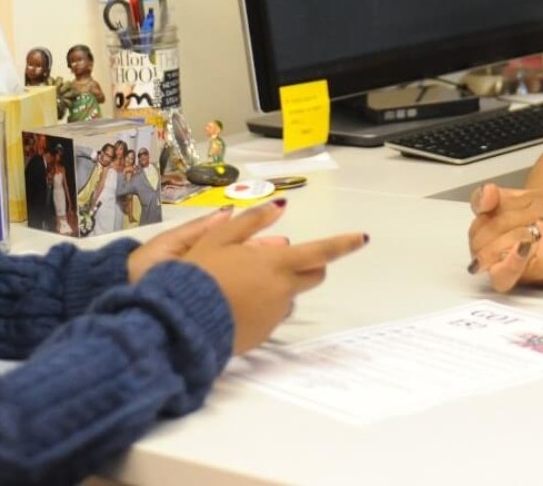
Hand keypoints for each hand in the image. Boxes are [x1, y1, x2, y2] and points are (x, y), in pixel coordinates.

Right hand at [129, 202, 368, 353]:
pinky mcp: (263, 335)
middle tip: (276, 261)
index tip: (362, 238)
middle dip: (306, 266)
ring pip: (288, 295)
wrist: (179, 321)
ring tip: (240, 286)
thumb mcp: (219, 238)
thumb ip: (252, 221)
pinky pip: (270, 316)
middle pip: (312, 275)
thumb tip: (278, 207)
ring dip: (277, 288)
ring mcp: (274, 315)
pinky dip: (261, 307)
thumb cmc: (198, 273)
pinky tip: (234, 305)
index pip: (321, 252)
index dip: (343, 243)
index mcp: (276, 263)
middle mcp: (282, 290)